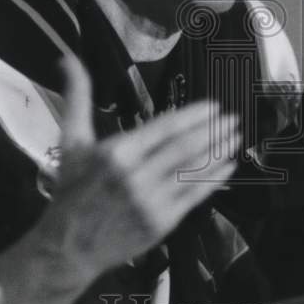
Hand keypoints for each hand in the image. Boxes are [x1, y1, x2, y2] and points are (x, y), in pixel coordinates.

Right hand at [40, 52, 240, 272]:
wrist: (68, 246)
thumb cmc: (71, 190)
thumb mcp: (71, 140)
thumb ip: (77, 97)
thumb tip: (68, 57)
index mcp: (117, 152)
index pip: (165, 128)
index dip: (194, 116)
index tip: (214, 106)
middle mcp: (136, 176)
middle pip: (185, 148)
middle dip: (213, 131)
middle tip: (233, 117)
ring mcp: (152, 201)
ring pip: (193, 170)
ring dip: (219, 152)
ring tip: (235, 136)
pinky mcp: (162, 223)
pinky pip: (194, 196)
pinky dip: (214, 179)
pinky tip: (227, 166)